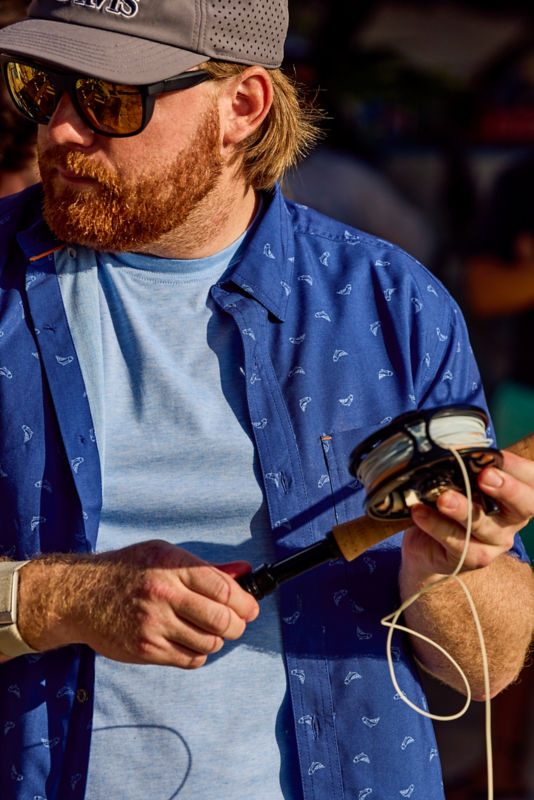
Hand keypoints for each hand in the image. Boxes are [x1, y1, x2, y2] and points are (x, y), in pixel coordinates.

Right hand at [17, 540, 258, 668]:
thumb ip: (205, 568)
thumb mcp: (164, 555)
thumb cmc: (128, 570)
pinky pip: (189, 659)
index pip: (224, 588)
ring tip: (209, 631)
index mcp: (172, 566)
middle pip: (222, 620)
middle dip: (238, 625)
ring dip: (217, 640)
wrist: (81, 596)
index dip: (246, 601)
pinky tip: (190, 641)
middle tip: (236, 623)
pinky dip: (198, 654)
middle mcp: (164, 595)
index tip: (251, 607)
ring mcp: (154, 625)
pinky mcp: (146, 650)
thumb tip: (244, 573)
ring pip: (209, 643)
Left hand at [401, 449, 533, 580]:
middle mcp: (512, 518)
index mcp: (516, 493)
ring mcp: (496, 541)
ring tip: (443, 498)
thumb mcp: (460, 480)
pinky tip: (420, 512)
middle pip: (525, 505)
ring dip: (462, 509)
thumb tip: (459, 443)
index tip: (498, 455)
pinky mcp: (474, 557)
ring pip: (483, 524)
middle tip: (486, 476)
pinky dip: (436, 525)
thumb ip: (466, 465)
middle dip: (508, 489)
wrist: (426, 545)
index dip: (518, 467)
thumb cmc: (449, 503)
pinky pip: (457, 542)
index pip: (531, 479)